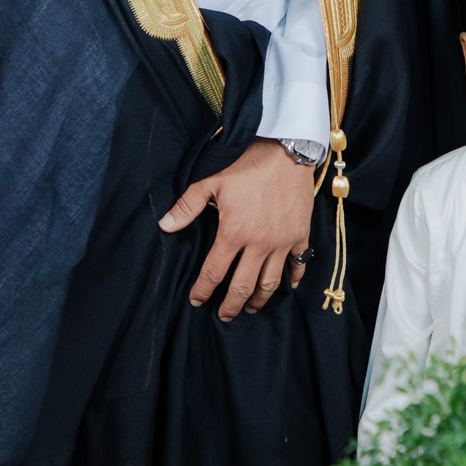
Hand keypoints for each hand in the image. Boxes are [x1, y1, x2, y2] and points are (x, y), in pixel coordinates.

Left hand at [158, 139, 314, 320]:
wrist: (287, 149)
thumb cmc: (247, 162)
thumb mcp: (211, 180)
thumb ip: (187, 206)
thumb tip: (165, 226)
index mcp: (234, 233)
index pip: (214, 272)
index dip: (203, 290)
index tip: (197, 300)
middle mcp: (259, 244)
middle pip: (243, 287)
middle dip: (231, 306)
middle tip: (224, 316)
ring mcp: (283, 242)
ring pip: (271, 282)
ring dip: (259, 299)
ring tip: (251, 308)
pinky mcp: (301, 235)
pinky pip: (298, 265)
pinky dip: (293, 279)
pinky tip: (287, 286)